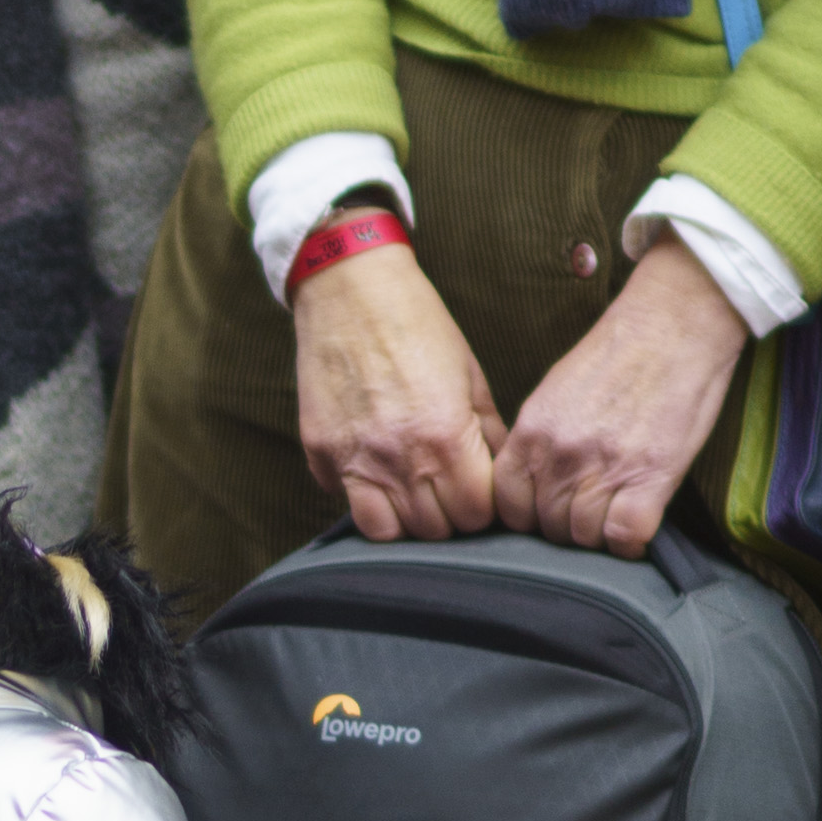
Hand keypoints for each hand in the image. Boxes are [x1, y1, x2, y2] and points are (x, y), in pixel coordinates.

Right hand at [290, 240, 503, 542]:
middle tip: (446, 487)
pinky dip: (362, 495)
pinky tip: (374, 466)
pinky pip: (345, 500)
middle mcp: (399, 457)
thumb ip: (486, 431)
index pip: (475, 514)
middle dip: (447, 515)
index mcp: (445, 437)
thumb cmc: (417, 324)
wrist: (350, 289)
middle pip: (433, 530)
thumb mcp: (469, 374)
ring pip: (385, 532)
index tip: (478, 487)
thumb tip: (500, 470)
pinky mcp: (321, 453)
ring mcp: (355, 459)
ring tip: (410, 490)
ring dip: (403, 518)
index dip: (482, 505)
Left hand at [490, 232, 753, 558]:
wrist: (674, 324)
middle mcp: (558, 454)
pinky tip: (640, 522)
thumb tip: (538, 480)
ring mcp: (601, 468)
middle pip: (547, 527)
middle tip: (595, 508)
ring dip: (602, 533)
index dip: (530, 516)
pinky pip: (625, 537)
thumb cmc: (621, 353)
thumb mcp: (558, 392)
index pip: (508, 504)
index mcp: (531, 431)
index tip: (551, 510)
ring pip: (584, 537)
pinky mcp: (647, 478)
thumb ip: (541, 438)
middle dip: (569, 526)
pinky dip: (632, 540)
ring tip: (620, 509)